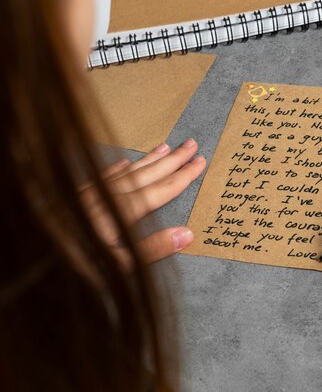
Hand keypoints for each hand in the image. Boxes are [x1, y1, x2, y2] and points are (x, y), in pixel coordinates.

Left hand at [81, 138, 205, 263]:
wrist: (29, 257)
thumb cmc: (72, 268)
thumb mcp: (117, 269)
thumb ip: (151, 250)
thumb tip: (186, 233)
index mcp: (121, 213)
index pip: (160, 191)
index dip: (182, 177)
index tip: (200, 163)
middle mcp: (107, 197)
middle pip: (146, 175)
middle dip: (172, 161)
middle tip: (192, 145)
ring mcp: (88, 194)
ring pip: (126, 172)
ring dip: (148, 160)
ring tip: (167, 147)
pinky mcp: (72, 197)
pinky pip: (100, 176)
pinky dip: (116, 168)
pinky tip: (125, 162)